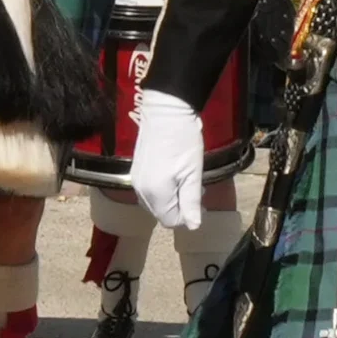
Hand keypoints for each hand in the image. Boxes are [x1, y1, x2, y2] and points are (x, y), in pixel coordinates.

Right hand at [129, 89, 204, 229]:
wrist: (165, 111)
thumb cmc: (183, 141)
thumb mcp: (193, 173)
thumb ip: (191, 201)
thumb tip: (193, 226)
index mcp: (156, 193)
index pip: (171, 220)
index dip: (188, 215)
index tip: (201, 199)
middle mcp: (141, 191)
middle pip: (161, 213)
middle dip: (180, 207)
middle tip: (197, 189)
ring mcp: (136, 180)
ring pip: (155, 203)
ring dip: (172, 199)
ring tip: (187, 181)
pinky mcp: (135, 171)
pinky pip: (149, 191)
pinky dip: (162, 190)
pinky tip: (173, 175)